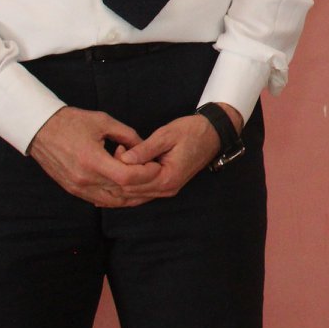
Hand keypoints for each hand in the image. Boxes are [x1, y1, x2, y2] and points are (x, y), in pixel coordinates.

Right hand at [27, 107, 162, 206]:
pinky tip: (128, 192)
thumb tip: (145, 148)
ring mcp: (77, 187)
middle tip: (158, 177)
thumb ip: (128, 136)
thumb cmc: (71, 122)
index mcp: (92, 160)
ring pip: (112, 201)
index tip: (156, 165)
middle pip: (122, 192)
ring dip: (131, 196)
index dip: (146, 173)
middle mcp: (84, 179)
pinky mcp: (73, 189)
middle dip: (143, 186)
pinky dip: (116, 198)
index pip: (126, 177)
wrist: (40, 129)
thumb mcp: (104, 122)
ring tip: (147, 186)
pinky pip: (100, 200)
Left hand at [113, 103, 244, 200]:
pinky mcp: (165, 188)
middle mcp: (166, 189)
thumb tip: (123, 158)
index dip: (120, 165)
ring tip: (115, 164)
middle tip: (117, 153)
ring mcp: (166, 190)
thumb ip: (144, 149)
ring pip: (133, 195)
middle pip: (130, 191)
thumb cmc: (192, 131)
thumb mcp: (167, 135)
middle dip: (118, 175)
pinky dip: (128, 188)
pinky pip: (141, 194)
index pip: (133, 179)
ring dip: (121, 183)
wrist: (213, 135)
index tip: (120, 147)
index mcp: (167, 177)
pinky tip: (118, 180)